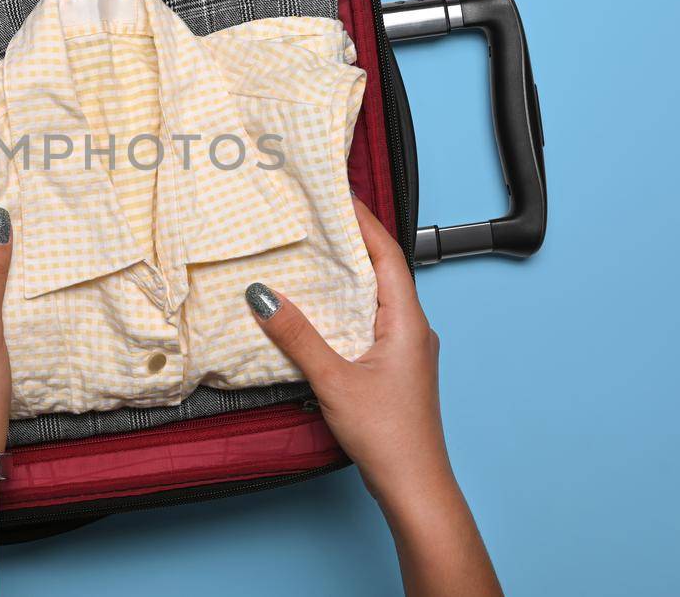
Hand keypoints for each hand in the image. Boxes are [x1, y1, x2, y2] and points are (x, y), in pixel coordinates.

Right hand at [246, 197, 500, 595]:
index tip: (340, 194)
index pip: (387, 255)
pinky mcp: (395, 370)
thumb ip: (297, 336)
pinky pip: (371, 322)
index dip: (363, 222)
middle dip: (353, 242)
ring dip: (349, 276)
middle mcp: (413, 330)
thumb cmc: (386, 435)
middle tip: (320, 216)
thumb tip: (264, 295)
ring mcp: (407, 351)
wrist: (415, 487)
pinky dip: (347, 307)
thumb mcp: (332, 379)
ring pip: (376, 299)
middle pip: (383, 271)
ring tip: (316, 254)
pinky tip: (322, 311)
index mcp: (408, 322)